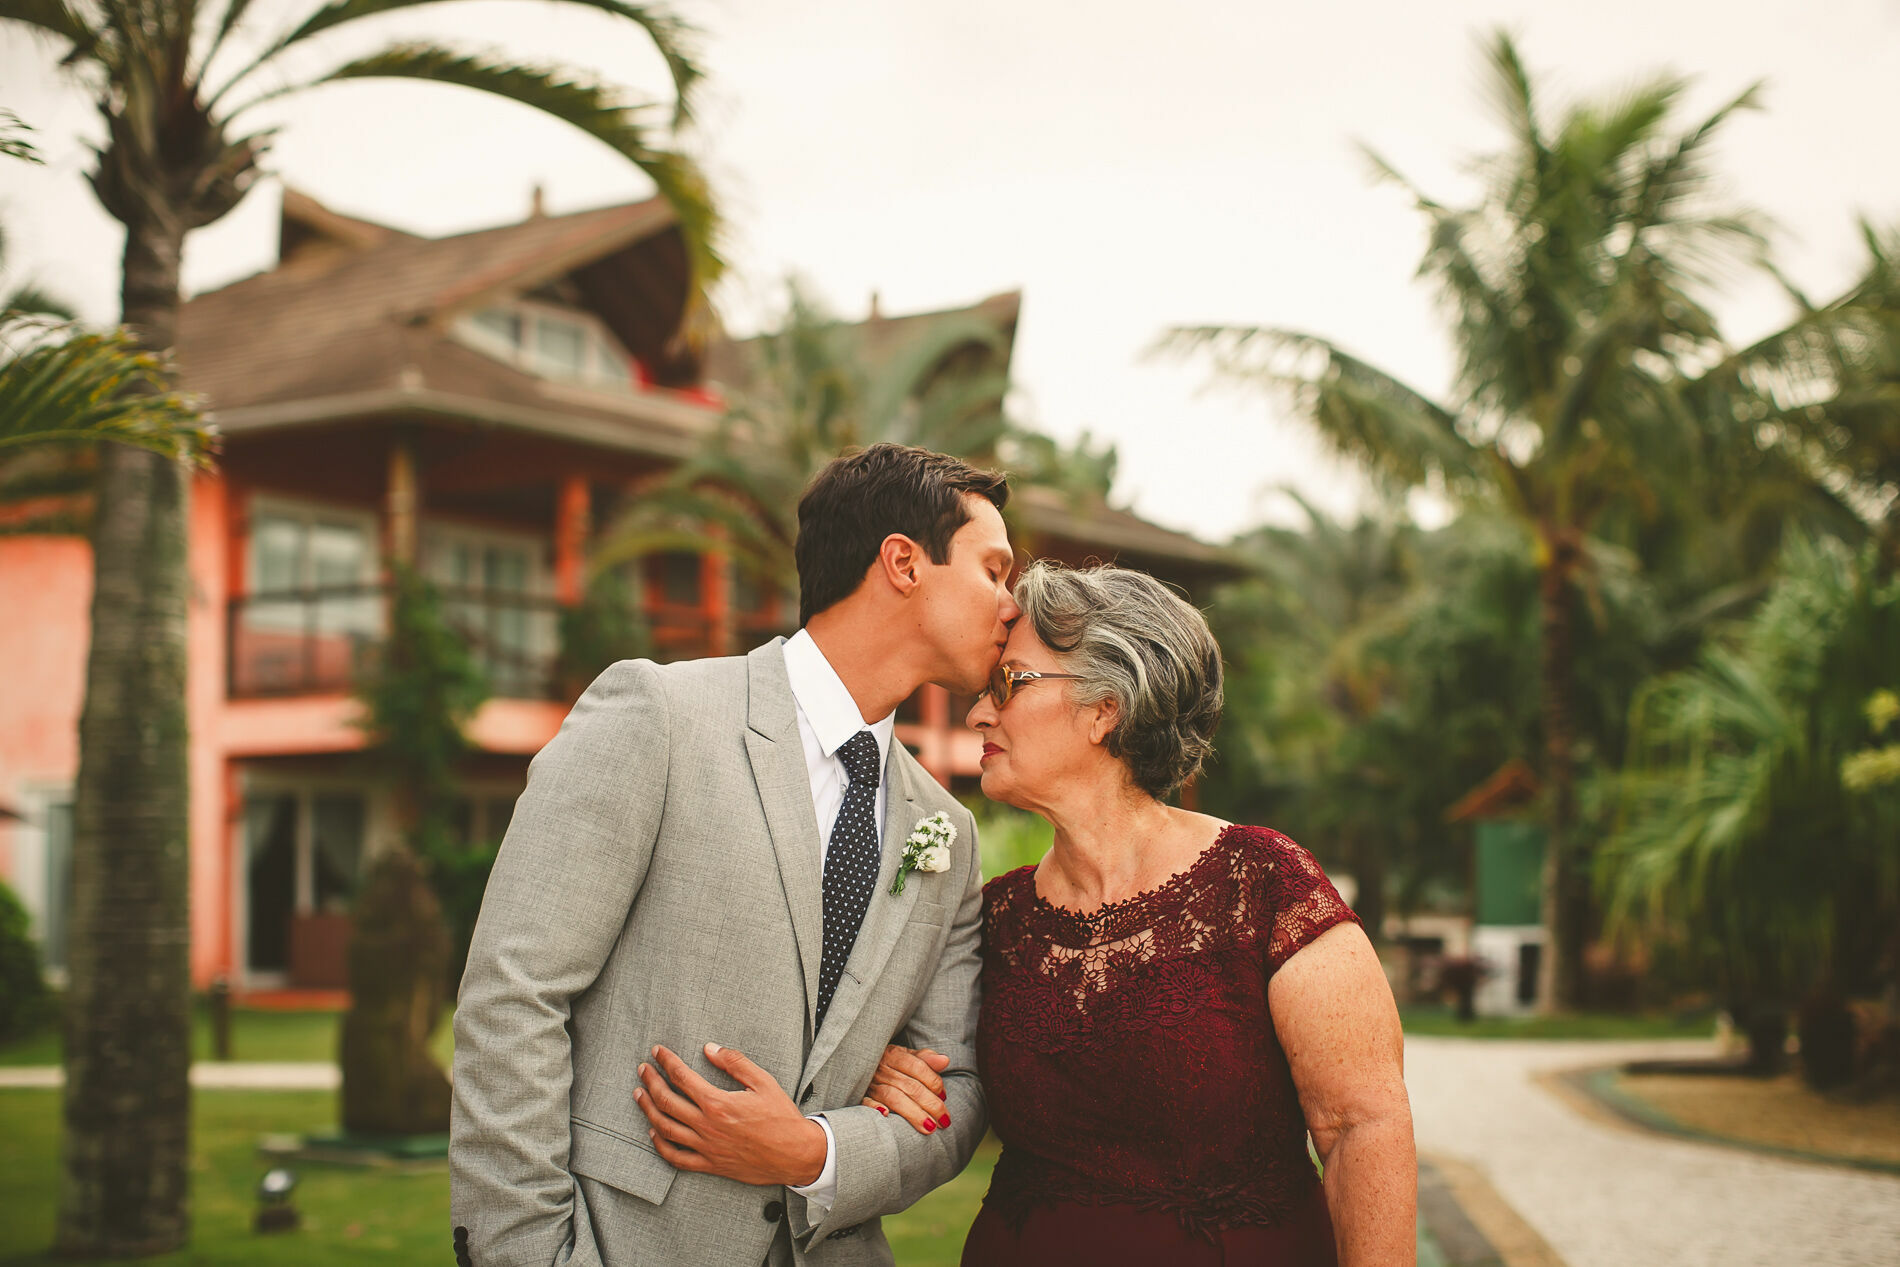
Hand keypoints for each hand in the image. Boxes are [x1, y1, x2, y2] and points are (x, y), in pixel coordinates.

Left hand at [634, 1042, 827, 1186]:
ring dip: (648, 1109)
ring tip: (640, 1095)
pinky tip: (653, 1132)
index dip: (667, 1061)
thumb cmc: (781, 1117)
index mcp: (718, 1103)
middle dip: (651, 1082)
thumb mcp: (763, 1082)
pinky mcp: (709, 1165)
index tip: (657, 1051)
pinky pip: (676, 1158)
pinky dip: (660, 1145)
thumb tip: (710, 1048)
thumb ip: (735, 1063)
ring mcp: (706, 1148)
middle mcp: (707, 1126)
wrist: (794, 1154)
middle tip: (643, 1070)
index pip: (682, 1077)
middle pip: (667, 1101)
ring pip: (665, 1128)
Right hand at [861, 1044, 951, 1135]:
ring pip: (893, 1097)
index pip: (917, 1067)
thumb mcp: (904, 1056)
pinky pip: (865, 1102)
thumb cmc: (886, 1064)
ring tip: (930, 1128)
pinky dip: (874, 1107)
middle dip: (930, 1104)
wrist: (855, 1064)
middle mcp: (880, 1068)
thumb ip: (925, 1059)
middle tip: (944, 1120)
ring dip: (913, 1113)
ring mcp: (868, 1083)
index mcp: (893, 1055)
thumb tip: (945, 1061)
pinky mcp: (857, 1097)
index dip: (933, 1082)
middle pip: (910, 1086)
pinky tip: (887, 1115)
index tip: (944, 1096)